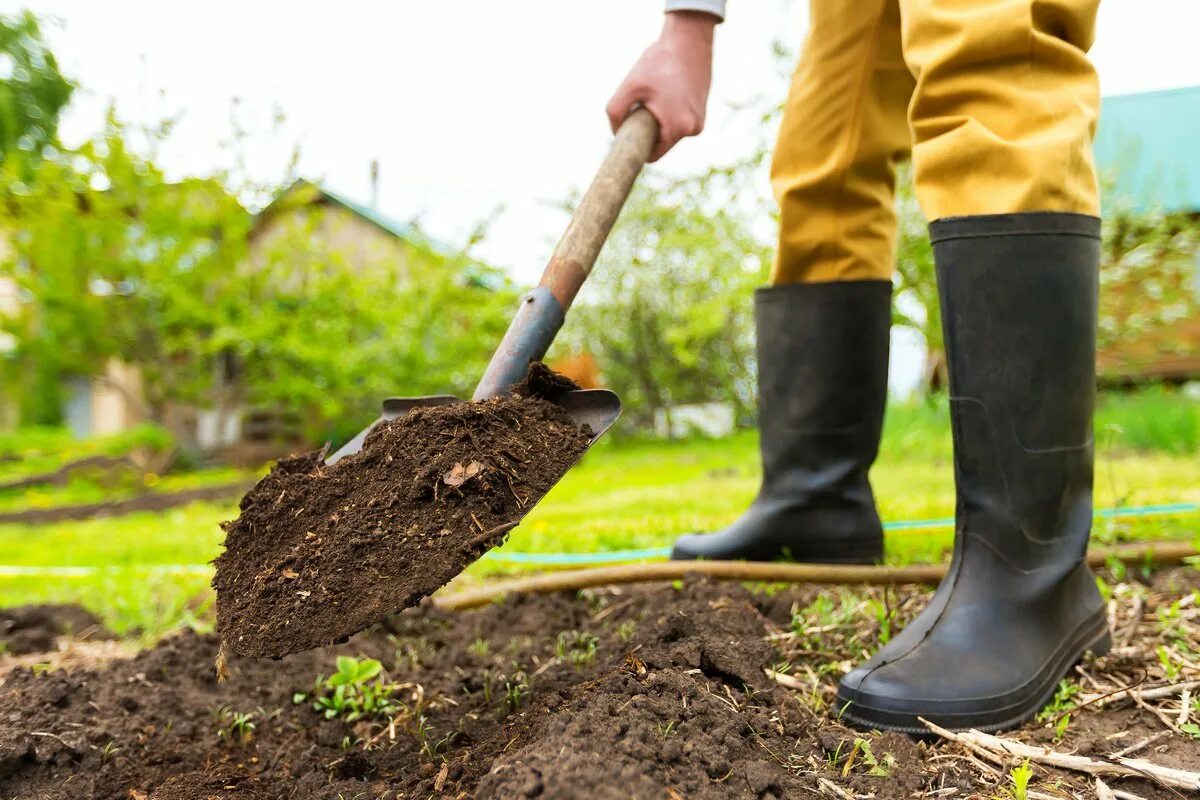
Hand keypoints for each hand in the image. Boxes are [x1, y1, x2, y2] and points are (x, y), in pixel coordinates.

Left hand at [606, 11, 715, 161]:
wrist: (689, 39)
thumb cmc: (659, 62)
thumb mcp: (630, 86)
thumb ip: (615, 112)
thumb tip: (616, 133)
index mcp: (679, 127)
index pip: (653, 155)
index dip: (638, 148)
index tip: (628, 137)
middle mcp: (693, 129)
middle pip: (661, 144)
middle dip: (649, 131)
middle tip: (641, 106)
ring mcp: (700, 121)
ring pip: (670, 133)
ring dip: (659, 121)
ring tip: (656, 96)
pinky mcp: (702, 112)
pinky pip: (679, 122)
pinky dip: (669, 113)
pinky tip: (668, 93)